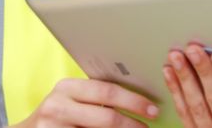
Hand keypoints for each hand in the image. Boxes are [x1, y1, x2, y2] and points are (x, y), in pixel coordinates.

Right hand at [12, 78, 158, 127]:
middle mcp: (57, 106)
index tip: (153, 110)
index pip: (107, 91)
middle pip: (106, 117)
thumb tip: (139, 98)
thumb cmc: (59, 113)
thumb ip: (96, 95)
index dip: (134, 101)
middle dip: (132, 124)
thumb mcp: (72, 98)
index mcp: (67, 87)